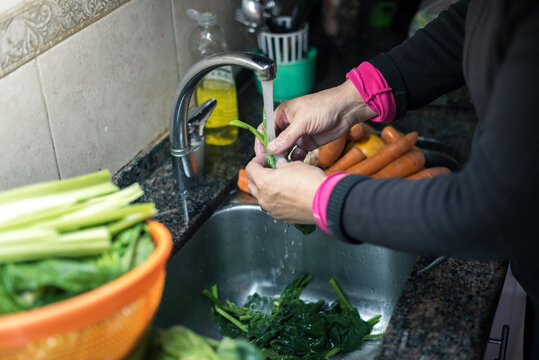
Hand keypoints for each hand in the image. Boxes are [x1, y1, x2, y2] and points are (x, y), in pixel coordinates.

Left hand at [245, 157, 326, 223]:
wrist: (324, 201)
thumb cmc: (310, 182)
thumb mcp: (295, 165)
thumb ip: (282, 165)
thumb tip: (279, 165)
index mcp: (264, 182)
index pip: (250, 169)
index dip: (256, 161)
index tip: (264, 160)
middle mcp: (264, 198)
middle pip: (252, 186)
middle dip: (258, 177)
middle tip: (269, 171)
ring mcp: (272, 210)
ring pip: (261, 199)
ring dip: (266, 191)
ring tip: (279, 184)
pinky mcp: (281, 218)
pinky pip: (273, 208)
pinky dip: (276, 201)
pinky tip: (287, 196)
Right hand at [257, 80, 376, 159]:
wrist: (346, 110)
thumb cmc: (324, 106)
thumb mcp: (303, 121)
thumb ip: (287, 136)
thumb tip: (271, 148)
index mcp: (282, 114)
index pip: (265, 129)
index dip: (262, 142)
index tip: (261, 155)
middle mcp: (288, 125)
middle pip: (274, 141)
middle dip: (272, 152)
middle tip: (271, 164)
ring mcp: (298, 135)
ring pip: (284, 149)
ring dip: (283, 158)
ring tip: (282, 167)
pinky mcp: (307, 143)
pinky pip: (296, 154)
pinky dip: (294, 160)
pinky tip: (295, 165)